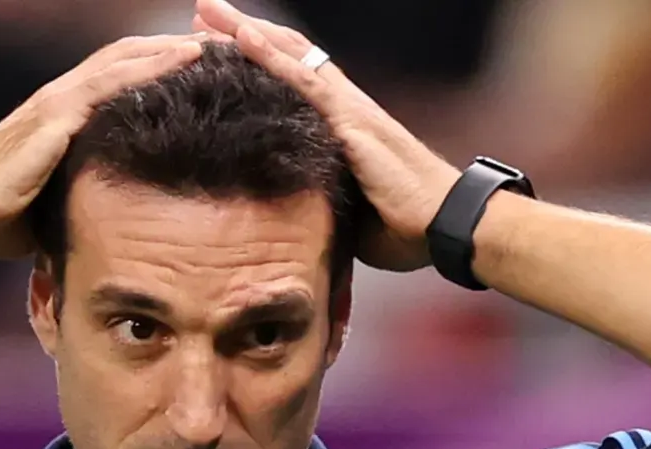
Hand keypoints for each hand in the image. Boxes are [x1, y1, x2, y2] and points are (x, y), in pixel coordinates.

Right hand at [0, 34, 207, 259]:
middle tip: (221, 43)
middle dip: (173, 47)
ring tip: (218, 41)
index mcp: (61, 114)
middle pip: (129, 56)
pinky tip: (187, 57)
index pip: (117, 77)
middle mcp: (62, 96)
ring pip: (127, 58)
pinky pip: (114, 79)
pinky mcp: (58, 112)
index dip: (156, 66)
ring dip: (173, 46)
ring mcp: (60, 99)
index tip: (198, 67)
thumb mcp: (54, 204)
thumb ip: (83, 198)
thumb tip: (112, 228)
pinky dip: (153, 64)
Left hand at [190, 0, 461, 271]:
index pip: (295, 78)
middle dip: (243, 31)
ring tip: (208, 9)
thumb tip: (286, 213)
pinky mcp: (351, 121)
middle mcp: (345, 105)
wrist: (446, 225)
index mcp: (344, 124)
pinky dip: (272, 56)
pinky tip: (242, 37)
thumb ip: (316, 196)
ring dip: (247, 30)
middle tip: (204, 11)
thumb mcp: (346, 209)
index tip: (219, 43)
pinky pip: (304, 80)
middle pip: (288, 55)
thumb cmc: (404, 226)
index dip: (259, 59)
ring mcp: (348, 108)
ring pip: (290, 55)